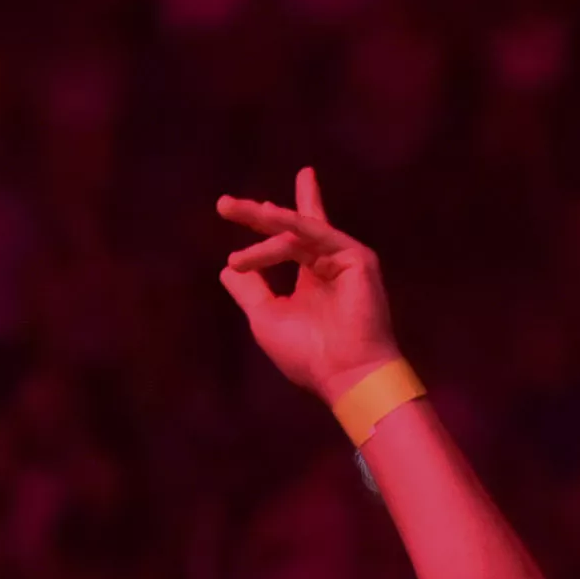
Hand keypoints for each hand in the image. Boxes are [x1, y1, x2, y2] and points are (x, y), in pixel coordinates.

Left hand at [216, 167, 400, 403]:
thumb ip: (251, 291)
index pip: (288, 239)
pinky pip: (315, 235)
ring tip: (229, 214)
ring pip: (296, 232)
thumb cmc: (308, 354)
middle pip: (291, 226)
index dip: (266, 221)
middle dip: (256, 214)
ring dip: (263, 225)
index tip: (228, 208)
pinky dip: (289, 227)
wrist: (343, 375)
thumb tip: (227, 270)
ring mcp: (343, 258)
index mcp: (311, 278)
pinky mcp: (357, 257)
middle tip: (222, 204)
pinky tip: (266, 218)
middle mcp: (327, 263)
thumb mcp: (266, 317)